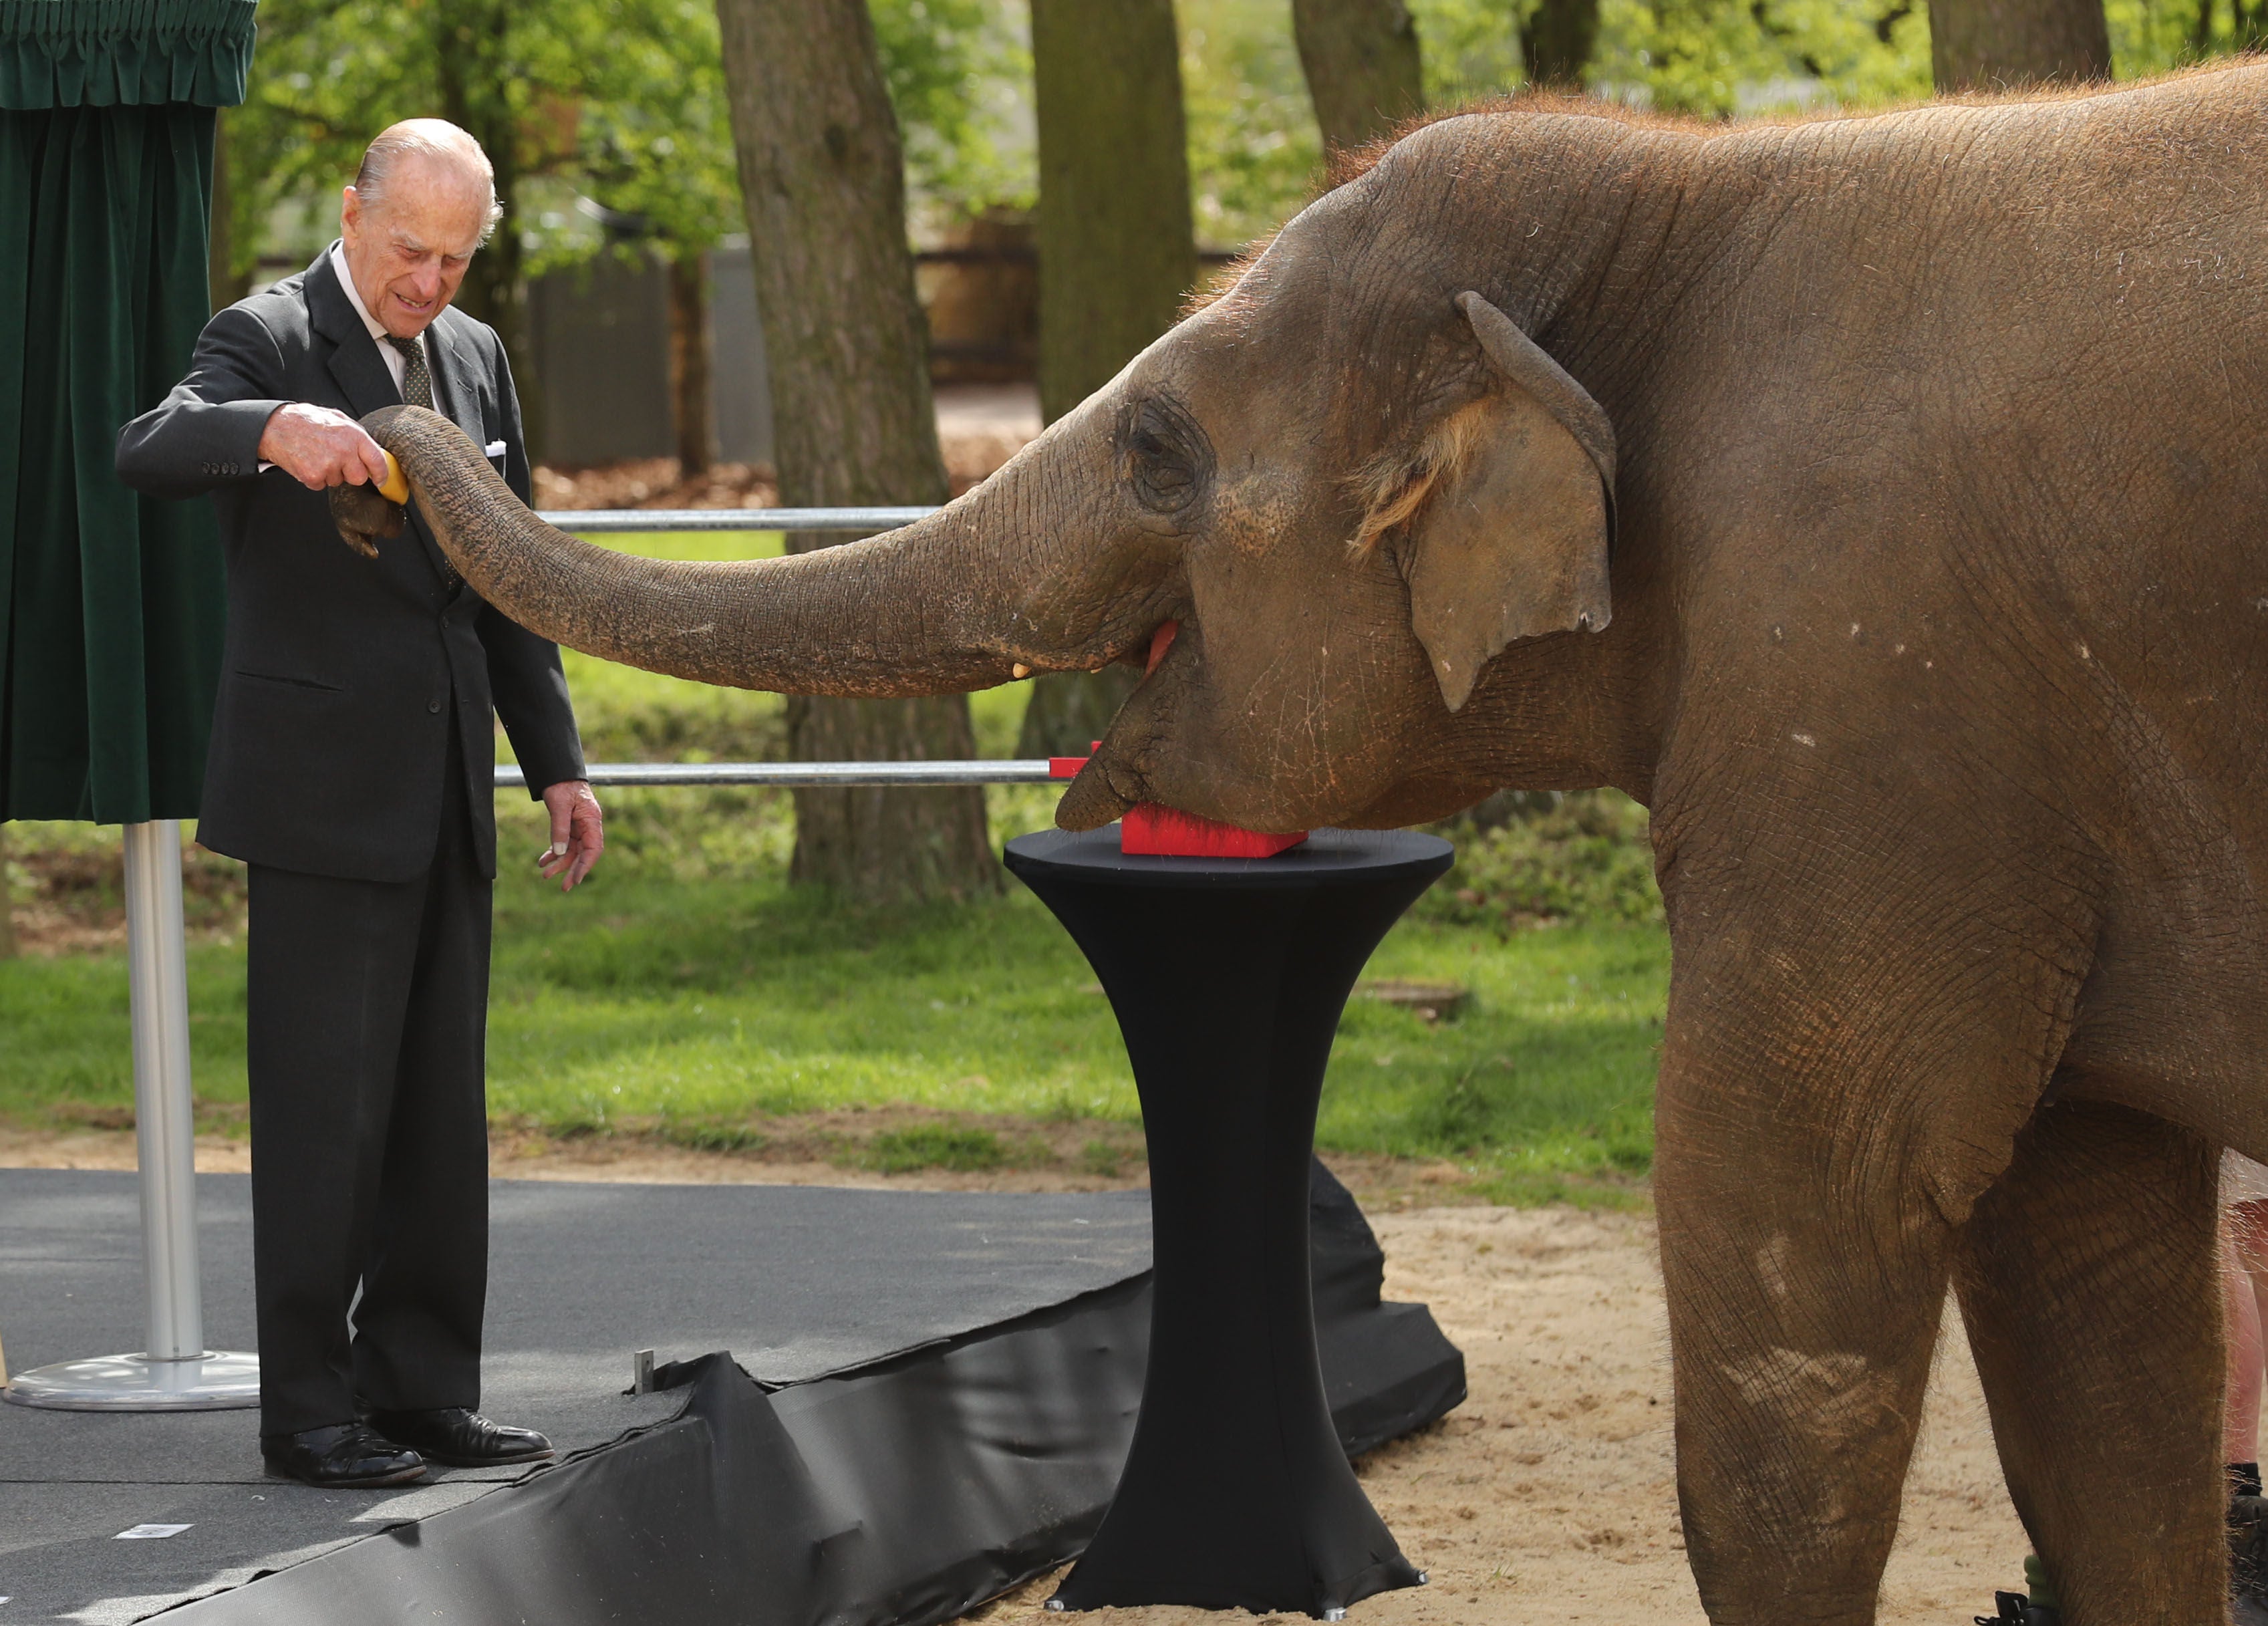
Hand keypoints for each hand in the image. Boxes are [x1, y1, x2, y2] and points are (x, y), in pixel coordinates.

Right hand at [258, 402, 390, 490]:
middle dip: (350, 473)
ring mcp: (328, 465)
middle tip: (336, 460)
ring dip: (330, 473)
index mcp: (353, 435)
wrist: (275, 426)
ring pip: (338, 482)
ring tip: (316, 455)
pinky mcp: (313, 476)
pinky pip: (321, 485)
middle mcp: (343, 450)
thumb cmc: (306, 420)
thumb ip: (357, 435)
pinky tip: (307, 461)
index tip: (380, 480)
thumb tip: (375, 451)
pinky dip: (314, 478)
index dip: (381, 473)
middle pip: (359, 478)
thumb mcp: (337, 418)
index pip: (377, 461)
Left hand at [537, 780, 603, 890]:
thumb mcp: (559, 806)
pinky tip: (543, 861)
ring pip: (572, 851)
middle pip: (583, 854)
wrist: (558, 773)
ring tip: (545, 875)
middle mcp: (588, 826)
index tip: (576, 879)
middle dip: (573, 871)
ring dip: (560, 864)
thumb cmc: (562, 785)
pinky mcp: (569, 826)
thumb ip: (559, 828)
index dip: (586, 865)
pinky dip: (554, 853)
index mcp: (592, 820)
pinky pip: (564, 844)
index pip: (594, 849)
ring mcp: (579, 827)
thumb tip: (560, 852)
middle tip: (564, 888)